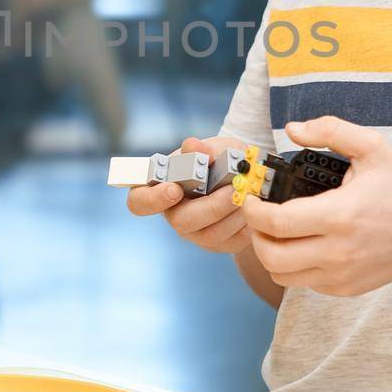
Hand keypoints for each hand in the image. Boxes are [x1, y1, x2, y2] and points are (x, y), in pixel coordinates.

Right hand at [124, 135, 253, 253]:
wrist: (247, 177)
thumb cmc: (222, 160)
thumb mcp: (217, 147)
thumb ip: (205, 148)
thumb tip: (194, 146)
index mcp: (162, 187)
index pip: (139, 202)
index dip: (152, 199)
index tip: (174, 189)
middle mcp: (174, 213)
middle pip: (180, 222)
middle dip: (210, 207)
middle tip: (234, 191)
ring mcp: (195, 232)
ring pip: (209, 235)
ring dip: (233, 214)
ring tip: (248, 194)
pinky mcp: (219, 244)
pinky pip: (231, 242)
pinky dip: (245, 223)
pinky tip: (252, 205)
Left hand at [245, 116, 391, 295]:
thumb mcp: (372, 147)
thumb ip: (331, 130)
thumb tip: (292, 129)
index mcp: (340, 215)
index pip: (276, 222)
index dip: (253, 210)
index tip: (249, 197)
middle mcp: (338, 252)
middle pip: (271, 255)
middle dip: (254, 233)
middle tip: (258, 215)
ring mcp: (340, 275)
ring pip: (281, 275)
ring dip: (269, 253)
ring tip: (275, 231)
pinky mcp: (344, 289)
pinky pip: (302, 283)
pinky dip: (292, 265)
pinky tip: (301, 243)